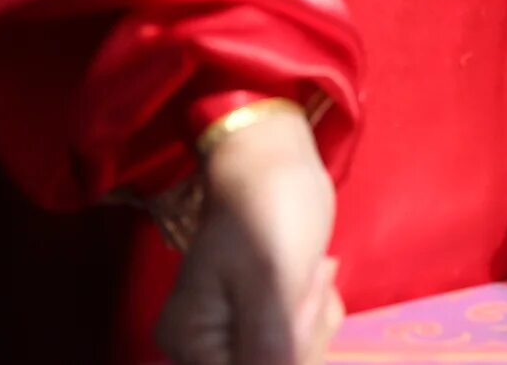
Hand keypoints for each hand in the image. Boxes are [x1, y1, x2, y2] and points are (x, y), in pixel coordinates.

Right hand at [155, 110, 340, 364]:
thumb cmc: (269, 213)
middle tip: (306, 278)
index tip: (295, 301)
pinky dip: (314, 312)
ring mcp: (231, 332)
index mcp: (192, 345)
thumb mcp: (273, 287)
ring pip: (292, 356)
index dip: (292, 352)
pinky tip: (311, 275)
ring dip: (314, 320)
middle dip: (305, 333)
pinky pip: (297, 338)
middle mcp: (202, 348)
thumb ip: (270, 353)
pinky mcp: (257, 316)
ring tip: (310, 271)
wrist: (274, 161)